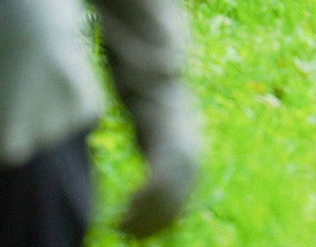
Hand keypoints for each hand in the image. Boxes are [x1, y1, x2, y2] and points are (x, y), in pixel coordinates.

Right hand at [118, 110, 198, 238]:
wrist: (156, 83)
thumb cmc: (154, 112)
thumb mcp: (163, 142)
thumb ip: (163, 164)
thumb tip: (153, 190)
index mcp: (193, 166)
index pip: (179, 207)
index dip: (160, 223)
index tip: (142, 233)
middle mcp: (192, 164)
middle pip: (172, 207)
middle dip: (151, 225)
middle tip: (129, 235)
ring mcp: (181, 157)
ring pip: (163, 201)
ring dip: (142, 217)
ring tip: (122, 224)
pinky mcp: (167, 149)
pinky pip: (156, 185)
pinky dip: (141, 200)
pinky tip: (126, 204)